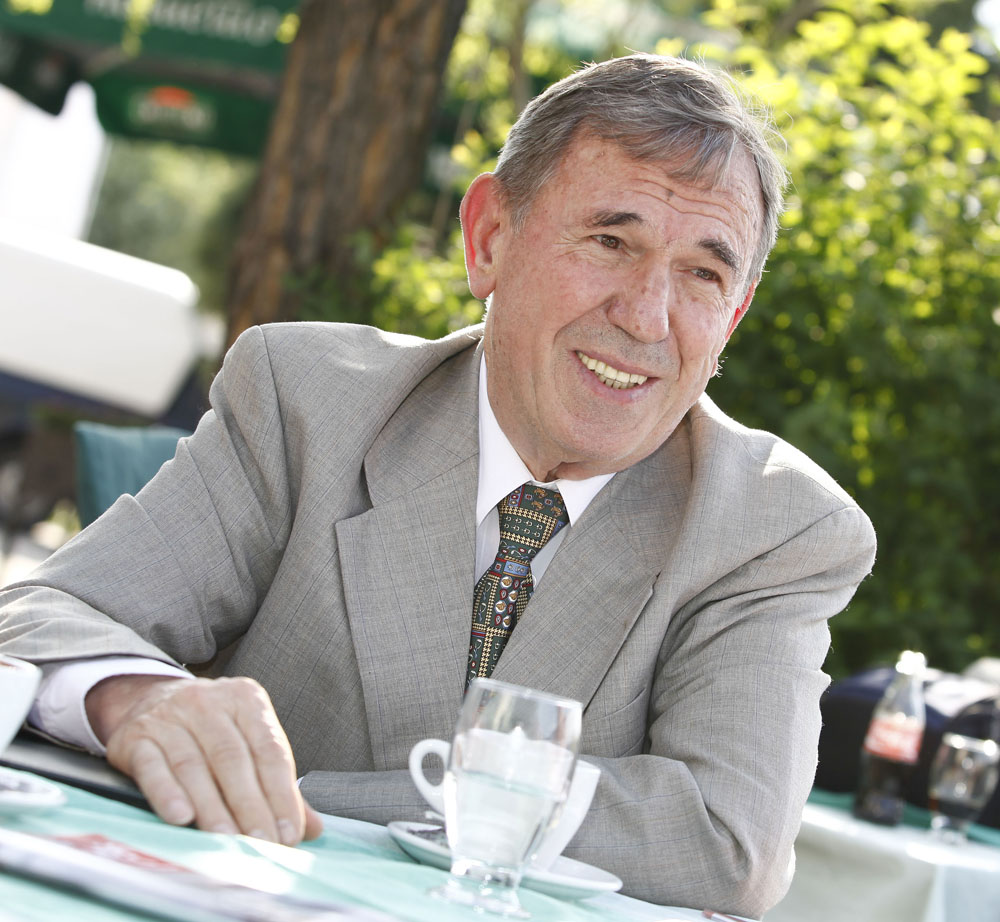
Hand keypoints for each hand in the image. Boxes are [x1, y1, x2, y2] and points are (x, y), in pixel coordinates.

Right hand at [86, 674, 323, 844]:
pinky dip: (167, 793)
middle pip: (234, 760)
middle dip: (251, 806)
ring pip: (194, 766)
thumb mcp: (248, 740)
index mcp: (246, 700)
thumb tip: (312, 828)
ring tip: (227, 841)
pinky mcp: (137, 737)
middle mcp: (209, 702)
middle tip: (262, 844)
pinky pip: (153, 767)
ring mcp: (170, 717)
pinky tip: (180, 818)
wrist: (149, 698)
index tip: (290, 833)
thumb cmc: (211, 729)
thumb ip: (278, 783)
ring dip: (212, 808)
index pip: (270, 750)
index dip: (282, 794)